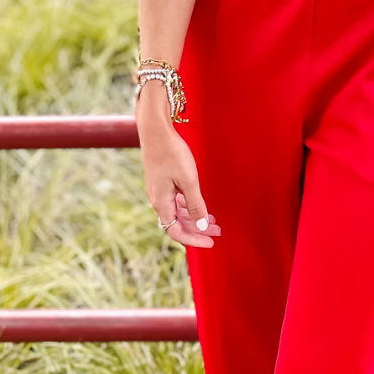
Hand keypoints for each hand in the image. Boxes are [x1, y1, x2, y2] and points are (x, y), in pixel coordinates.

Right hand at [136, 94, 220, 248]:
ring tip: (214, 222)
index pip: (176, 231)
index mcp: (161, 203)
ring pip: (178, 212)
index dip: (193, 239)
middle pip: (178, 223)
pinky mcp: (163, 182)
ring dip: (195, 218)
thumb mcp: (188, 180)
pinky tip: (201, 205)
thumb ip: (195, 205)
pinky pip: (176, 201)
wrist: (156, 130)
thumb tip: (201, 226)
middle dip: (198, 230)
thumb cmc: (172, 153)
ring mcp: (160, 191)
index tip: (210, 243)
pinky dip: (189, 206)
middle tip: (217, 233)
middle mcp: (158, 200)